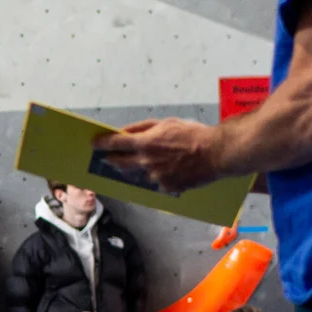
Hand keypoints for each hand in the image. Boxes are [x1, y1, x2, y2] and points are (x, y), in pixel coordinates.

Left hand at [93, 118, 223, 193]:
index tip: (95, 144)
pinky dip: (159, 176)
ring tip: (153, 161)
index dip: (103, 143)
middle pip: (120, 163)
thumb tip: (125, 132)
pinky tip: (172, 169)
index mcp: (146, 143)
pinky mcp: (166, 188)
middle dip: (112, 159)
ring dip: (141, 168)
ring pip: (141, 174)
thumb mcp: (167, 123)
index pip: (116, 144)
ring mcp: (156, 178)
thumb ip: (143, 128)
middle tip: (106, 158)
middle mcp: (147, 162)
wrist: (216, 153)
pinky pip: (156, 182)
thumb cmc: (194, 135)